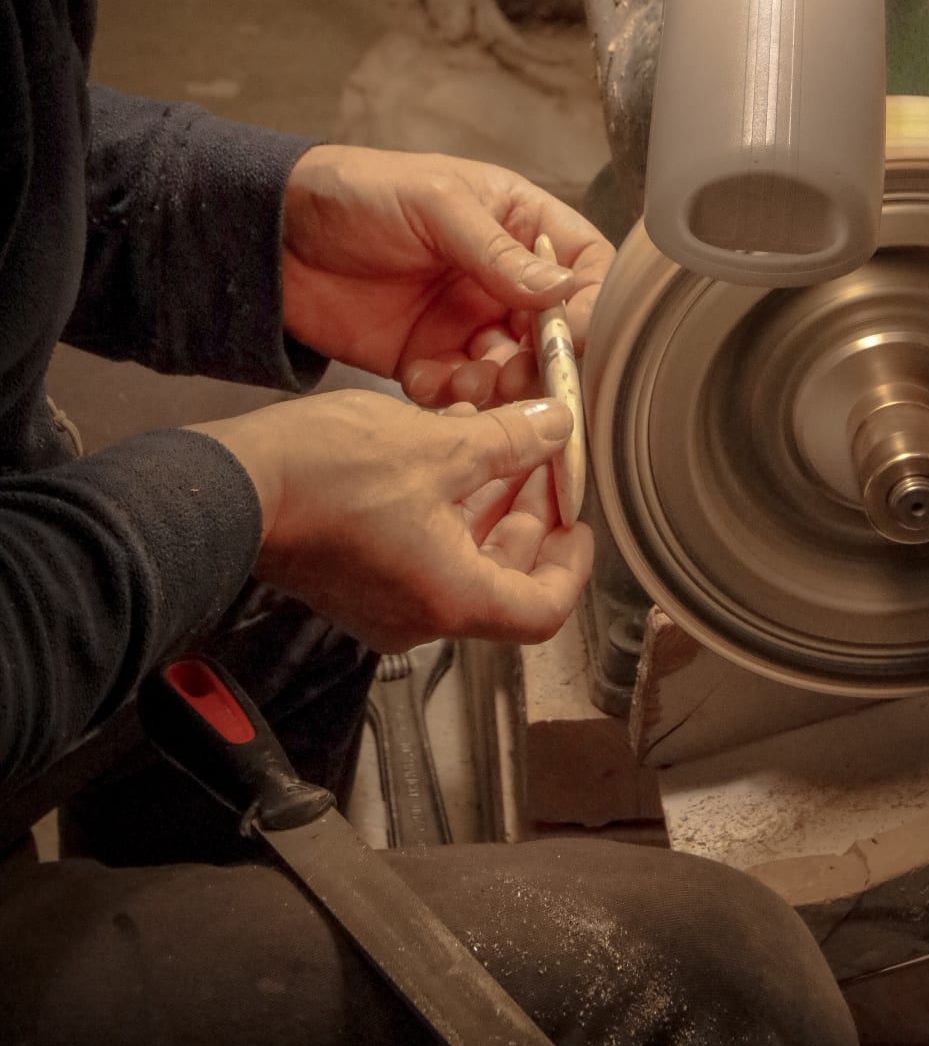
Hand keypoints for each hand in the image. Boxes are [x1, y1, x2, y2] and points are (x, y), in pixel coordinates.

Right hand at [200, 392, 592, 652]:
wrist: (231, 488)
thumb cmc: (324, 475)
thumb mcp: (437, 443)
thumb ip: (509, 441)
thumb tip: (555, 428)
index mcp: (452, 599)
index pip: (542, 611)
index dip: (573, 566)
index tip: (579, 522)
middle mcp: (419, 617)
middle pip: (504, 585)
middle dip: (530, 520)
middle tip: (543, 466)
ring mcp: (382, 604)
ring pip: (462, 566)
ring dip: (488, 510)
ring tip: (501, 448)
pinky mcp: (353, 583)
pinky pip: (421, 556)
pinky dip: (446, 514)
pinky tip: (447, 455)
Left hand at [280, 147, 613, 408]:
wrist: (275, 234)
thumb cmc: (358, 192)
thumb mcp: (434, 204)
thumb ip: (497, 251)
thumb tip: (565, 290)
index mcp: (518, 224)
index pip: (586, 266)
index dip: (593, 306)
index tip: (575, 337)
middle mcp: (502, 277)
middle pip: (557, 333)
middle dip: (543, 363)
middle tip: (514, 376)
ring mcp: (466, 320)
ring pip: (514, 371)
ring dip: (497, 387)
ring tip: (462, 379)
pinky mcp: (429, 357)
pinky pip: (460, 392)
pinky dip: (449, 397)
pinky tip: (422, 380)